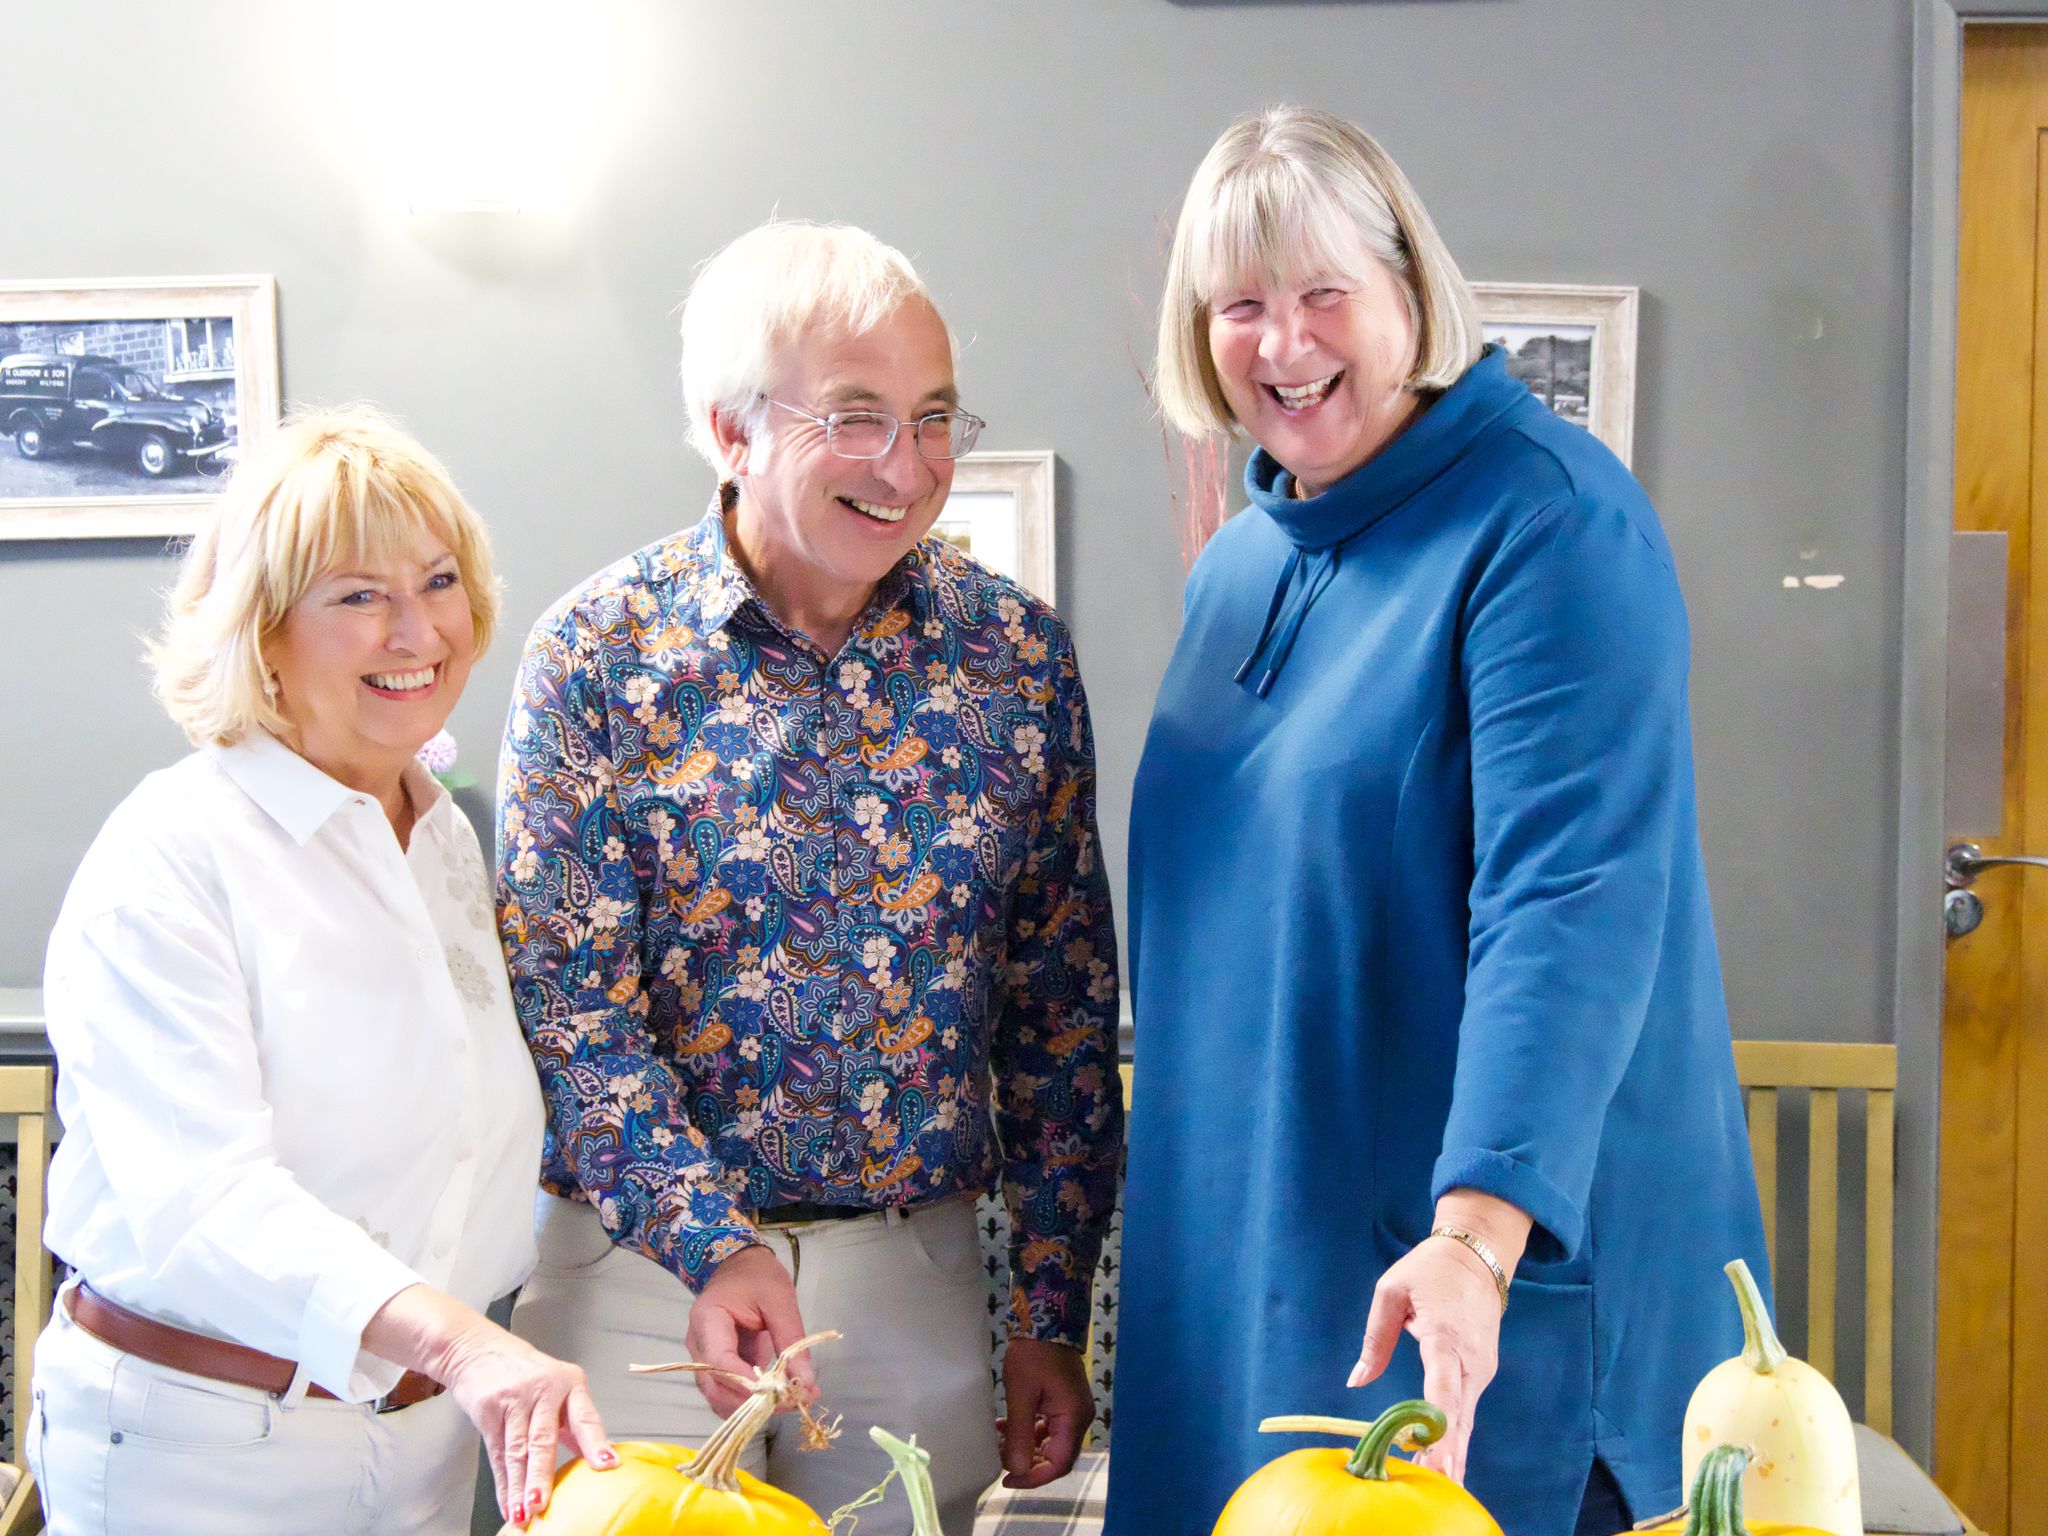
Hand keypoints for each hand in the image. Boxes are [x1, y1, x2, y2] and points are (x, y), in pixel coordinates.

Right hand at [364, 1284, 612, 1527]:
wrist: (478, 1349)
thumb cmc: (525, 1373)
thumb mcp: (558, 1387)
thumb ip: (575, 1422)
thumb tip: (600, 1457)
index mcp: (570, 1383)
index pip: (586, 1418)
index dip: (596, 1443)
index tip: (608, 1465)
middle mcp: (544, 1389)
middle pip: (543, 1439)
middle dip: (542, 1475)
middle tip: (543, 1504)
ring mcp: (514, 1399)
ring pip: (517, 1451)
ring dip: (520, 1487)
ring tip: (525, 1514)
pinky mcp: (488, 1409)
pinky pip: (496, 1453)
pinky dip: (503, 1483)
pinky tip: (508, 1502)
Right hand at [685, 1244, 818, 1417]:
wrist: (739, 1266)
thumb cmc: (757, 1276)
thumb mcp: (780, 1300)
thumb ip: (791, 1339)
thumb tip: (805, 1381)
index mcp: (708, 1320)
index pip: (718, 1361)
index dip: (745, 1383)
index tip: (779, 1392)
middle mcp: (698, 1346)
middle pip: (715, 1388)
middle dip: (752, 1402)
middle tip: (794, 1400)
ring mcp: (705, 1360)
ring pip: (719, 1398)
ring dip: (753, 1408)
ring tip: (793, 1400)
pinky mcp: (718, 1368)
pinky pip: (729, 1394)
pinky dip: (752, 1402)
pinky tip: (781, 1397)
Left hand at [998, 1338, 1092, 1487]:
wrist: (1046, 1318)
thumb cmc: (1033, 1354)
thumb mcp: (1021, 1394)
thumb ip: (1020, 1433)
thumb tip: (1015, 1470)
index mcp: (1073, 1418)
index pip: (1059, 1464)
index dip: (1034, 1477)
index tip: (1008, 1478)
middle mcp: (1079, 1418)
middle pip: (1057, 1456)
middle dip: (1028, 1463)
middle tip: (1000, 1460)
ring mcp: (1073, 1410)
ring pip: (1051, 1443)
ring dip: (1026, 1447)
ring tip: (999, 1442)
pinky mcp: (1064, 1402)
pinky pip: (1049, 1428)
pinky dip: (1029, 1432)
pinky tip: (1007, 1427)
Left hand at [1346, 1192, 1528, 1484]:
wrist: (1478, 1257)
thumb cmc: (1429, 1270)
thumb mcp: (1391, 1291)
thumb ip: (1374, 1339)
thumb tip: (1356, 1380)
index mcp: (1445, 1336)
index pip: (1442, 1387)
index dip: (1439, 1425)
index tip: (1434, 1455)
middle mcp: (1470, 1360)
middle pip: (1459, 1416)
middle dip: (1448, 1454)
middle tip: (1439, 1488)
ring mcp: (1480, 1369)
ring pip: (1465, 1419)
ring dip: (1453, 1453)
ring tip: (1442, 1487)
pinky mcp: (1480, 1372)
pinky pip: (1466, 1410)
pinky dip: (1457, 1437)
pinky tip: (1446, 1464)